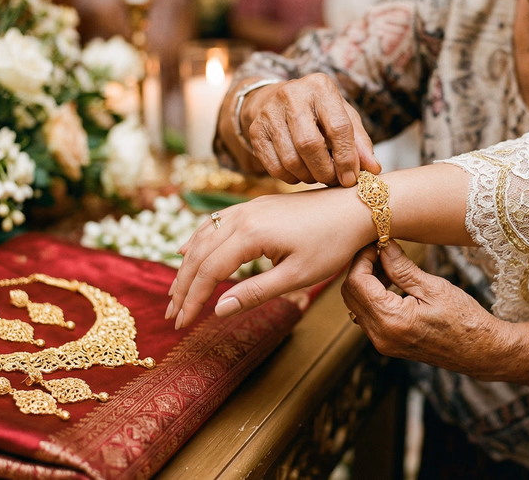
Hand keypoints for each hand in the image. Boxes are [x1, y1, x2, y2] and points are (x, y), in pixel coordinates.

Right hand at [166, 186, 375, 328]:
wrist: (357, 206)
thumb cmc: (332, 243)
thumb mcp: (298, 275)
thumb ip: (255, 293)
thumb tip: (217, 311)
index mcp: (251, 234)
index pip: (208, 272)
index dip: (192, 300)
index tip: (181, 324)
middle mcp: (243, 216)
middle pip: (199, 254)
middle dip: (183, 286)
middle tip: (171, 314)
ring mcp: (249, 206)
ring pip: (204, 236)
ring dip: (187, 265)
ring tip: (176, 291)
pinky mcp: (256, 204)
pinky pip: (216, 223)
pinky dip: (199, 240)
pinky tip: (188, 250)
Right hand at [240, 74, 380, 186]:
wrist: (276, 101)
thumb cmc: (318, 112)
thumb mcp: (343, 118)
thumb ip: (359, 143)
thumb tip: (373, 169)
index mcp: (321, 87)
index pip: (338, 126)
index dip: (346, 158)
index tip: (351, 179)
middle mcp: (292, 95)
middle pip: (309, 144)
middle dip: (325, 171)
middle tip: (333, 181)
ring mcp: (269, 112)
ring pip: (291, 159)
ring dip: (308, 177)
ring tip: (318, 176)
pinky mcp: (256, 130)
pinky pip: (274, 167)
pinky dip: (291, 178)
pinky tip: (300, 173)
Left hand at [341, 240, 511, 379]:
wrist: (481, 351)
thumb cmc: (465, 319)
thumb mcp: (433, 287)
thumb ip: (402, 267)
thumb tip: (384, 246)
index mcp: (391, 320)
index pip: (357, 282)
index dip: (362, 259)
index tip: (377, 244)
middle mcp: (380, 335)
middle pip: (350, 294)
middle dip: (361, 268)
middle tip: (380, 251)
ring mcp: (382, 342)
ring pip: (356, 304)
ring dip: (366, 282)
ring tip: (388, 265)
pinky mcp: (387, 343)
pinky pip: (367, 315)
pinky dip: (372, 296)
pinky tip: (391, 283)